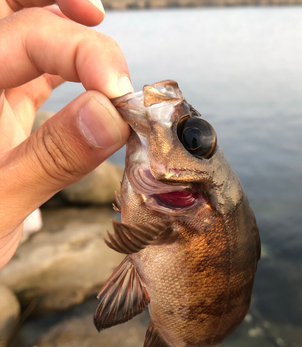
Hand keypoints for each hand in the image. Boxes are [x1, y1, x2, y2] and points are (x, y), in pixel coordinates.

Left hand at [0, 0, 132, 268]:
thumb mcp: (0, 205)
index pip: (23, 37)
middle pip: (5, 5)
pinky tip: (90, 76)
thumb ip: (52, 158)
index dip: (82, 53)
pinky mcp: (4, 110)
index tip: (122, 95)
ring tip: (95, 28)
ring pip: (19, 27)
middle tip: (95, 13)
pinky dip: (66, 62)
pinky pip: (33, 67)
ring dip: (60, 21)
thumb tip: (111, 115)